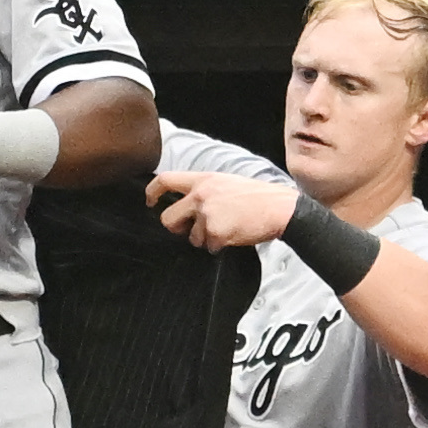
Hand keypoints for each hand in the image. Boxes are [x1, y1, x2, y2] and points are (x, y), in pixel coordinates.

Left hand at [146, 168, 298, 250]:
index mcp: (203, 180)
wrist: (279, 208)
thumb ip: (203, 190)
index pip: (165, 180)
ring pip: (191, 237)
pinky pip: (208, 247)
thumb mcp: (226, 182)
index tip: (149, 201)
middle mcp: (201, 195)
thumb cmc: (256, 197)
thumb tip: (185, 205)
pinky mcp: (215, 233)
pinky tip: (234, 235)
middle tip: (191, 229)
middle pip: (167, 218)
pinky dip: (219, 246)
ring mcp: (207, 215)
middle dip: (176, 228)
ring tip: (226, 227)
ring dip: (205, 238)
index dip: (151, 192)